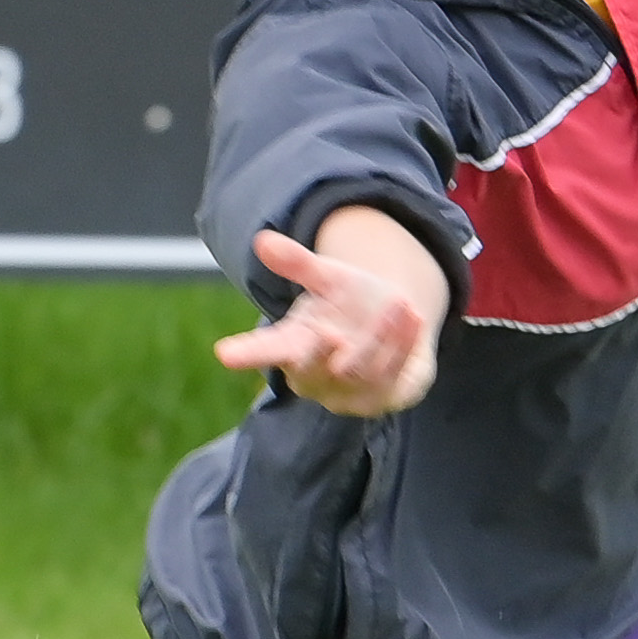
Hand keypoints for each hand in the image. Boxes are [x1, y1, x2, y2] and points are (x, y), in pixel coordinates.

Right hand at [219, 228, 442, 415]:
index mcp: (293, 348)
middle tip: (328, 335)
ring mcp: (351, 395)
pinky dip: (403, 345)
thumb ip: (298, 264)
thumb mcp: (326, 278)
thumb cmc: (349, 303)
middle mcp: (317, 378)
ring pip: (359, 372)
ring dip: (378, 338)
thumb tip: (262, 240)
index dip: (246, 353)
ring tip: (397, 302)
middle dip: (319, 357)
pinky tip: (413, 316)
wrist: (396, 325)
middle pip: (310, 374)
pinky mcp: (387, 397)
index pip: (265, 352)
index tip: (223, 353)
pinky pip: (395, 376)